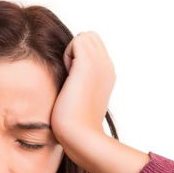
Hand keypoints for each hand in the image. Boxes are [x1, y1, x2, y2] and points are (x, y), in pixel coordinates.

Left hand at [50, 32, 115, 149]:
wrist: (81, 136)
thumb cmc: (74, 124)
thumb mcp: (78, 99)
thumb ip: (77, 83)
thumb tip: (65, 79)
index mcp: (106, 74)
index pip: (93, 46)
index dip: (79, 56)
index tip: (73, 80)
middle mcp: (107, 67)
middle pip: (90, 37)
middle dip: (76, 50)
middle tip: (70, 76)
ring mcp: (101, 64)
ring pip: (84, 36)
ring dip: (72, 52)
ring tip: (70, 77)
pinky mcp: (89, 65)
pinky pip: (77, 40)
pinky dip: (68, 54)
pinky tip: (68, 77)